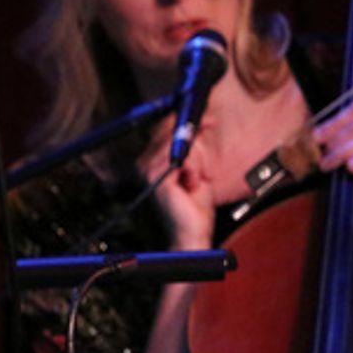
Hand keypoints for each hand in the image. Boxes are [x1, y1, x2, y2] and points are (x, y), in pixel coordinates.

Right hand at [139, 124, 214, 250]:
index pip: (166, 128)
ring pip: (181, 144)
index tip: (207, 119)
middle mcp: (146, 163)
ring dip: (197, 161)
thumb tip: (202, 122)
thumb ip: (194, 146)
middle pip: (173, 131)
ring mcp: (149, 170)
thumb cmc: (193, 206)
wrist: (190, 233)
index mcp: (152, 160)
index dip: (187, 120)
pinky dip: (195, 170)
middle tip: (204, 155)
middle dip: (196, 140)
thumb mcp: (197, 167)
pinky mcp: (158, 178)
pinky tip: (191, 185)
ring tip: (195, 181)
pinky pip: (184, 159)